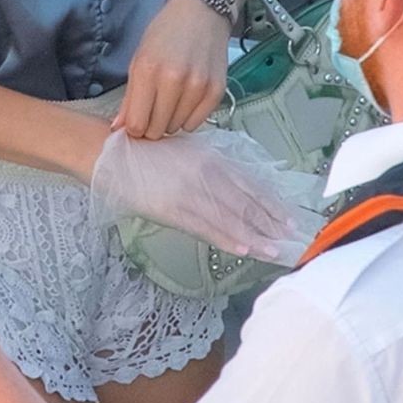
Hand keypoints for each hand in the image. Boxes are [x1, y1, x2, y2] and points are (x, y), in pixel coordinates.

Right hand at [88, 122, 306, 259]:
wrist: (110, 152)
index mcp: (210, 157)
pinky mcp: (173, 207)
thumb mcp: (184, 152)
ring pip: (231, 217)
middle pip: (246, 202)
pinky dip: (227, 238)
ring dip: (256, 236)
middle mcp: (207, 172)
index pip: (249, 184)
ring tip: (274, 250)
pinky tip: (244, 249)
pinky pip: (206, 226)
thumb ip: (208, 168)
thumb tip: (231, 190)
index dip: (271, 203)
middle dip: (270, 222)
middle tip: (292, 238)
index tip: (288, 217)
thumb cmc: (144, 151)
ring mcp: (191, 190)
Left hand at [110, 0, 232, 137]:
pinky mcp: (216, 91)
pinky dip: (188, 117)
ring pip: (176, 128)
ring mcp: (197, 86)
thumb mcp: (139, 59)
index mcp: (147, 70)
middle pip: (156, 130)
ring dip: (170, 119)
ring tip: (171, 98)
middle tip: (153, 109)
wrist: (201, 13)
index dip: (134, 127)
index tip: (136, 120)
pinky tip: (186, 100)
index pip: (136, 123)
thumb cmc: (165, 34)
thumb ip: (129, 97)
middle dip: (151, 125)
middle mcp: (173, 80)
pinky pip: (196, 123)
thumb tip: (119, 128)